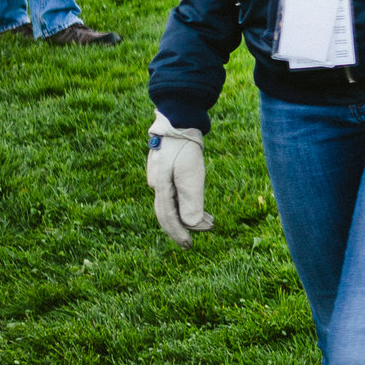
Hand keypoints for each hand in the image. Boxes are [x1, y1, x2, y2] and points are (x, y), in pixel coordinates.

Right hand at [145, 113, 212, 247]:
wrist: (180, 119)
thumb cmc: (186, 147)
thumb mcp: (191, 175)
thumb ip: (191, 201)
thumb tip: (190, 225)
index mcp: (161, 188)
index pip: (168, 218)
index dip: (178, 233)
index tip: (189, 245)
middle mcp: (157, 184)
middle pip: (167, 213)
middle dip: (181, 228)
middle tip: (192, 243)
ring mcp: (160, 176)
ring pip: (171, 203)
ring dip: (187, 215)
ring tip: (207, 222)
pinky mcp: (168, 168)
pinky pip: (175, 192)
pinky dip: (186, 202)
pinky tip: (197, 204)